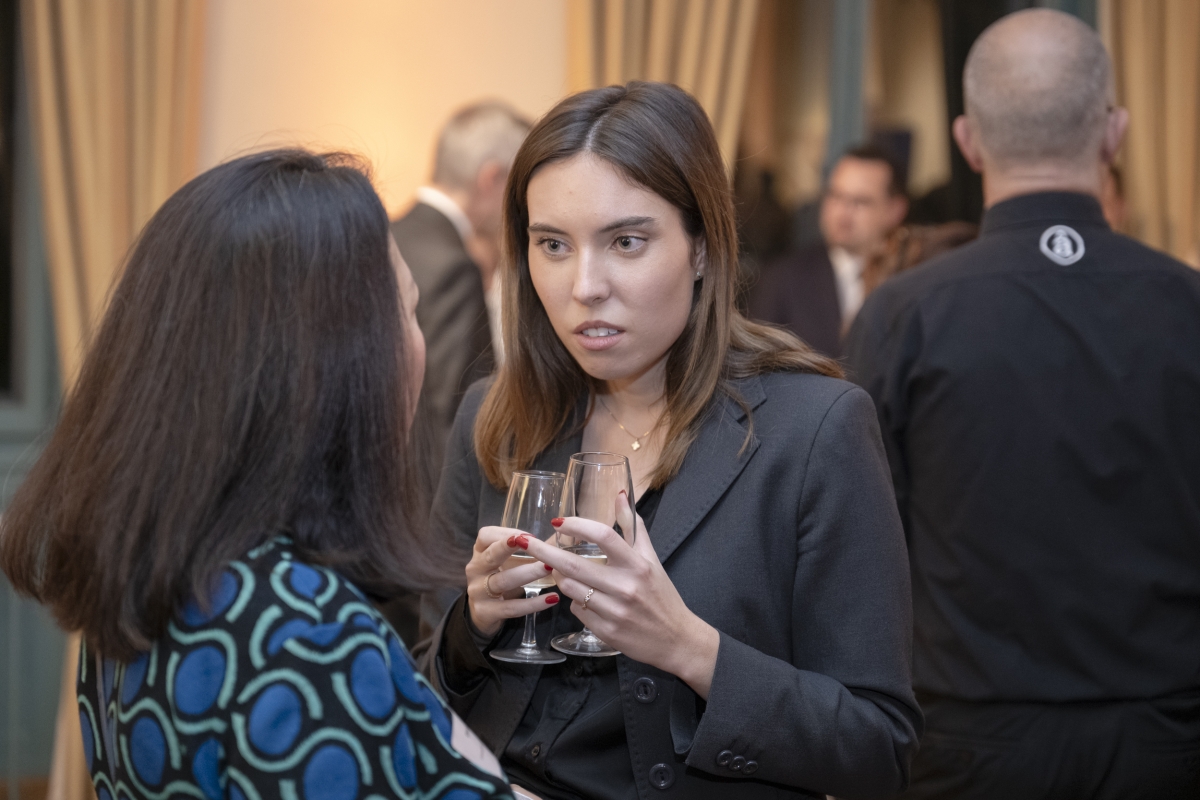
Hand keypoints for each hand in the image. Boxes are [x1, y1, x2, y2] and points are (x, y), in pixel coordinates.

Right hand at [465, 526, 560, 637]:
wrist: (482, 614)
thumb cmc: (500, 579)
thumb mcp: (505, 562)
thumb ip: (524, 551)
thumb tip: (558, 541)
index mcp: (480, 553)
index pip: (485, 535)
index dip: (506, 532)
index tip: (529, 536)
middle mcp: (475, 570)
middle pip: (491, 555)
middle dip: (510, 547)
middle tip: (533, 542)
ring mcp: (478, 592)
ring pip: (503, 581)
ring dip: (528, 573)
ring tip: (549, 568)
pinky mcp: (486, 612)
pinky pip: (512, 607)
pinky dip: (533, 603)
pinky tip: (552, 598)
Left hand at [522, 493, 720, 697]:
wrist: (676, 639)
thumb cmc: (662, 595)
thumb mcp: (651, 558)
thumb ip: (633, 526)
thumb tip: (621, 494)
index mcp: (638, 565)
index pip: (604, 536)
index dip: (577, 525)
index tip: (558, 521)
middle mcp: (626, 587)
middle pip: (575, 565)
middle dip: (544, 552)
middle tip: (525, 542)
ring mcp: (615, 611)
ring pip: (570, 589)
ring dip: (561, 578)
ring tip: (562, 571)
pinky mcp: (606, 632)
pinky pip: (577, 611)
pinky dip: (575, 602)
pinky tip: (584, 599)